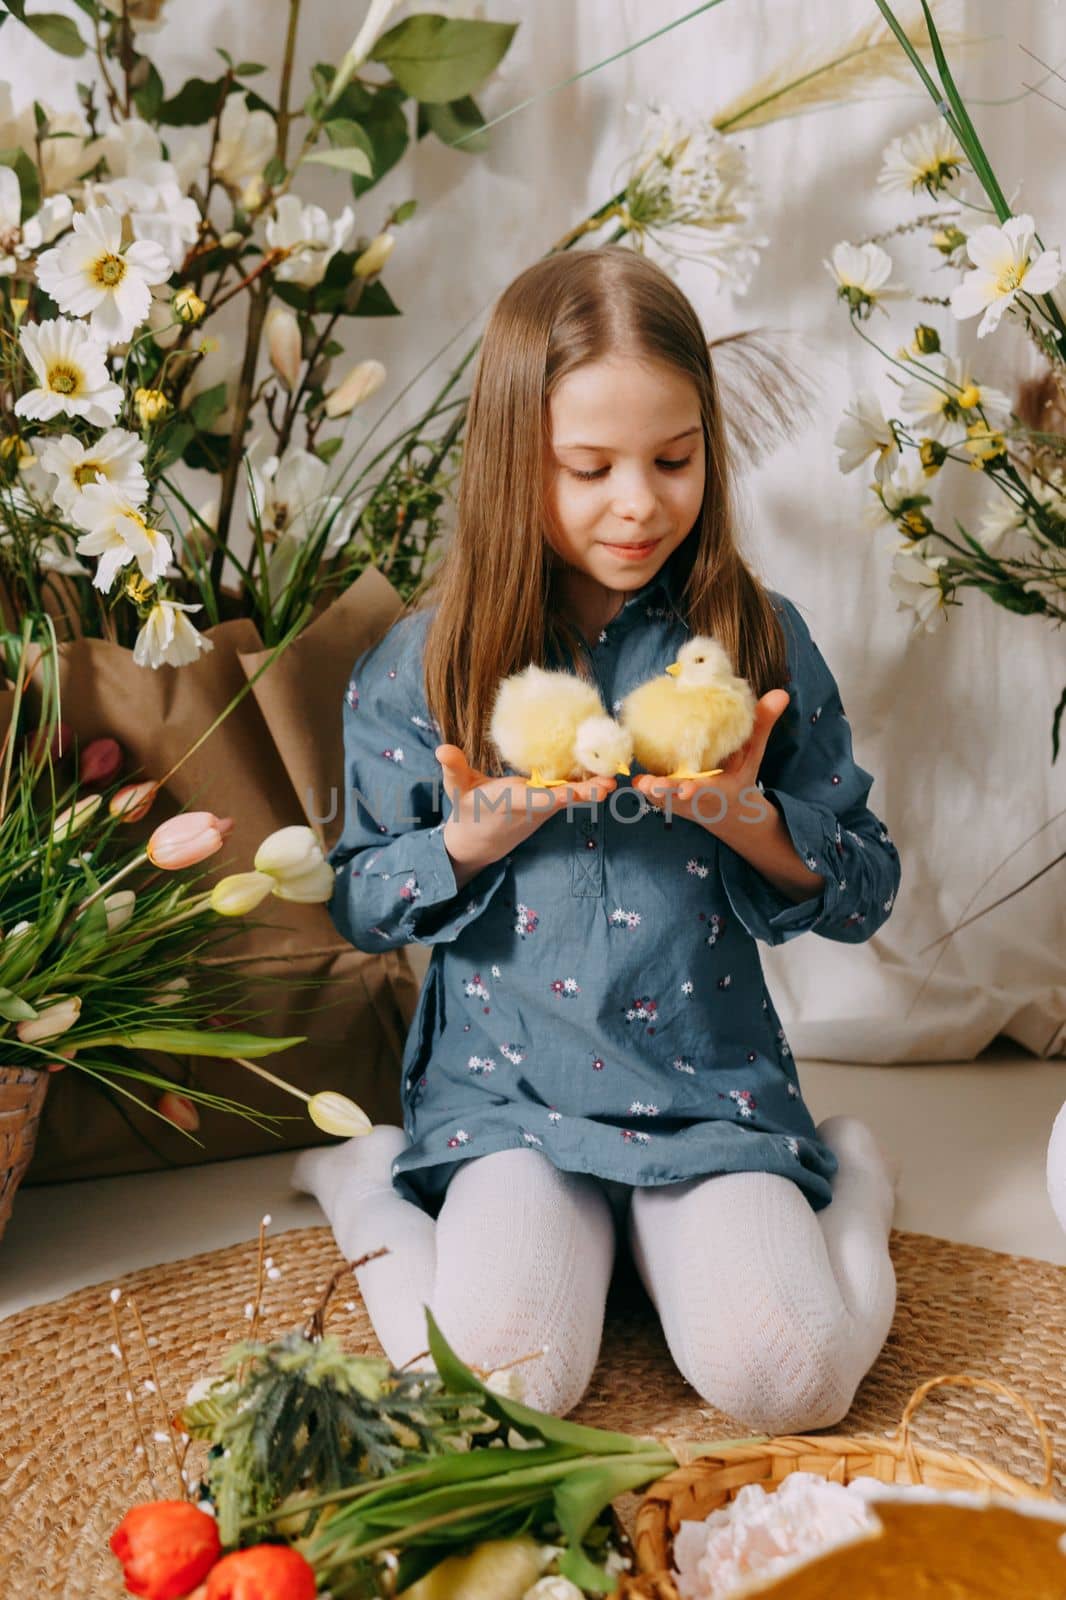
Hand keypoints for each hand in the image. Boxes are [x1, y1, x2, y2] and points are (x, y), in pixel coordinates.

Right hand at [436, 745, 617, 881]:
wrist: (476, 844)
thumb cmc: (467, 813)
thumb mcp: (457, 791)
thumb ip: (453, 769)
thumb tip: (442, 749)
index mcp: (517, 803)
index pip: (549, 799)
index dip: (574, 794)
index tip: (597, 788)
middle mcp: (537, 807)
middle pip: (570, 797)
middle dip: (593, 786)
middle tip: (615, 772)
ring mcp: (546, 808)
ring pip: (574, 793)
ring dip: (593, 780)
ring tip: (615, 759)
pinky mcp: (549, 805)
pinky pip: (570, 791)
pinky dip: (584, 778)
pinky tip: (599, 759)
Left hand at [632, 690, 790, 829]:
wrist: (728, 810)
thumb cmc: (739, 775)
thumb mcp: (754, 752)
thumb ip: (762, 724)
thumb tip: (781, 693)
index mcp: (717, 791)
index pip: (705, 791)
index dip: (694, 789)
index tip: (687, 788)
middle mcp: (693, 798)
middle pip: (675, 798)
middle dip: (662, 793)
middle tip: (646, 784)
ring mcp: (674, 800)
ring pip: (657, 797)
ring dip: (646, 790)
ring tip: (634, 780)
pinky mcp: (661, 795)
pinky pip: (648, 790)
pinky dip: (637, 782)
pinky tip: (622, 768)